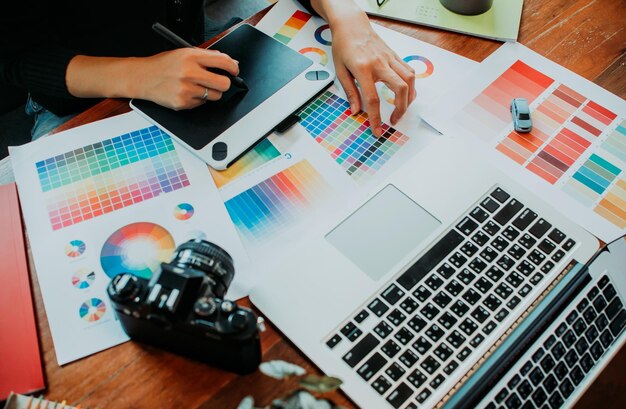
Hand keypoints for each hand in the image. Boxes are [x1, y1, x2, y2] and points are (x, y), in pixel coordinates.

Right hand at [66, 48, 239, 109]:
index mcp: (191, 56)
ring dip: (211, 93)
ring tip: (198, 86)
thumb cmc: (164, 65)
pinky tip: (186, 92)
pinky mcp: (183, 103)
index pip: (223, 62)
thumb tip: (231, 64)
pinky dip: (198, 100)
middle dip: (224, 83)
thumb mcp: (184, 53)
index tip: (234, 71)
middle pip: (224, 84)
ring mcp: (186, 90)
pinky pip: (202, 104)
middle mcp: (189, 73)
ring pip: (215, 96)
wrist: (142, 77)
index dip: (233, 68)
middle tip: (219, 82)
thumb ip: (207, 57)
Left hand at [330, 14, 415, 135]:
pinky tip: (406, 94)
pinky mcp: (395, 55)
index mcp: (363, 69)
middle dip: (400, 109)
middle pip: (400, 89)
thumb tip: (355, 111)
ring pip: (410, 79)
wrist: (352, 26)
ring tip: (401, 109)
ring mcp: (389, 58)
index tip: (377, 131)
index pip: (373, 98)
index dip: (376, 118)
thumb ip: (349, 92)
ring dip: (409, 98)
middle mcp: (380, 63)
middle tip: (393, 120)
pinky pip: (409, 71)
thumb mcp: (340, 71)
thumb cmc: (343, 47)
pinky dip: (411, 85)